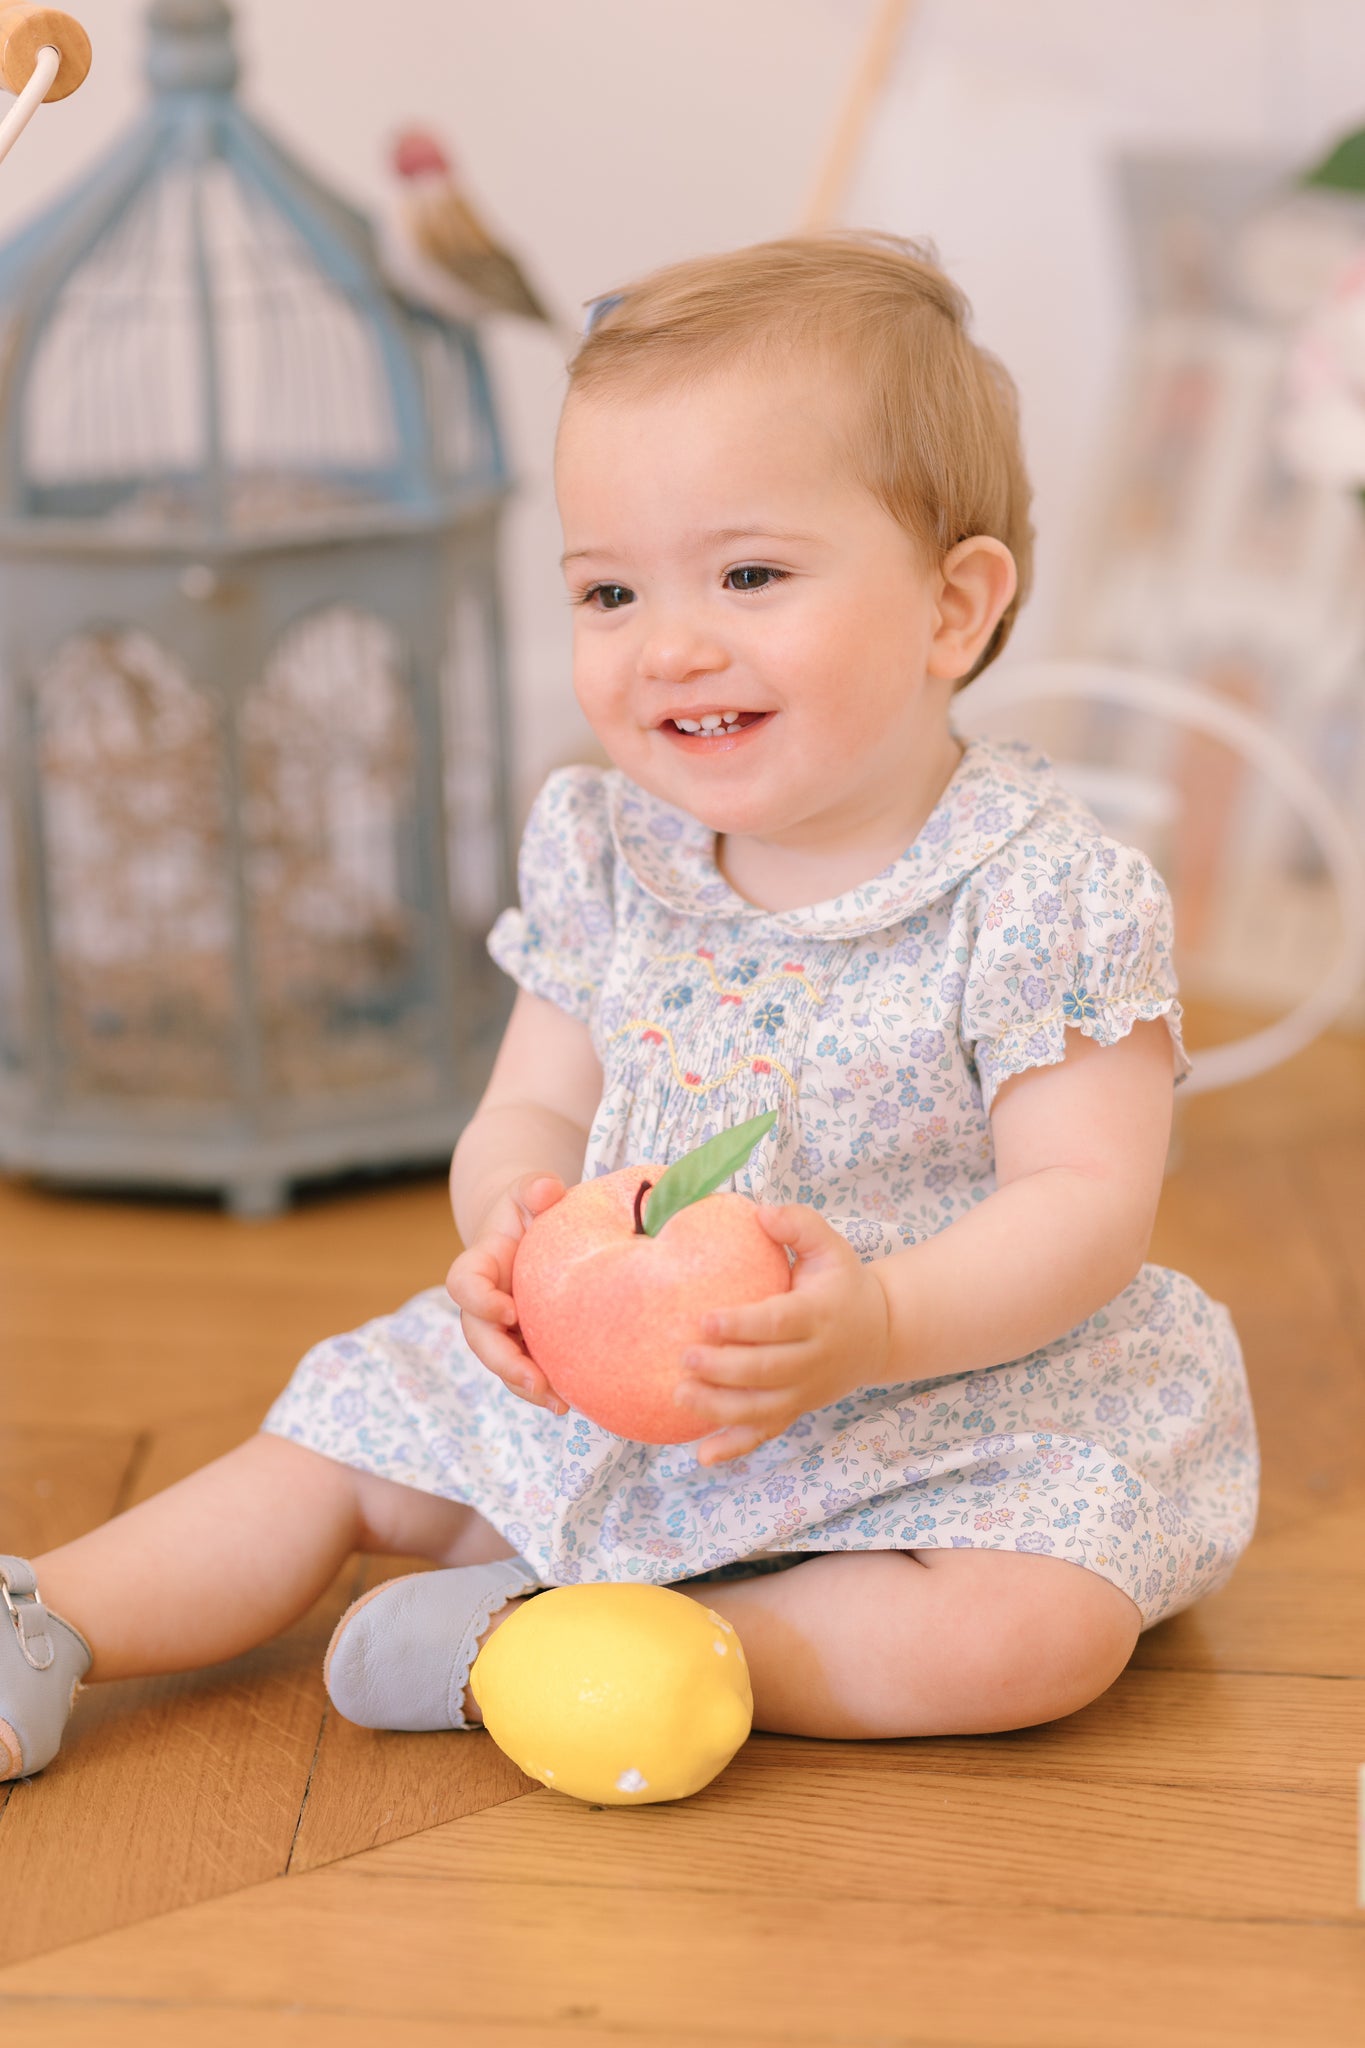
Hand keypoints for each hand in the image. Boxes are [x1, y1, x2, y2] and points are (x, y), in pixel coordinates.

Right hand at [446, 1173, 569, 1412]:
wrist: (532, 1231)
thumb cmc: (530, 1207)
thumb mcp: (529, 1191)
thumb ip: (534, 1187)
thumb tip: (548, 1189)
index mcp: (480, 1264)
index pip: (464, 1284)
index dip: (481, 1301)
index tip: (510, 1311)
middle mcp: (483, 1301)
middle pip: (480, 1338)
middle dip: (504, 1362)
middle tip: (535, 1380)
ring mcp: (501, 1327)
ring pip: (501, 1362)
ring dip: (525, 1386)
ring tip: (558, 1403)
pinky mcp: (523, 1342)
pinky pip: (526, 1369)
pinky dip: (544, 1387)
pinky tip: (569, 1402)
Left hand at [675, 1204, 890, 1465]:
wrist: (879, 1333)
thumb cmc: (841, 1283)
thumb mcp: (831, 1246)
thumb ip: (799, 1223)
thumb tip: (761, 1211)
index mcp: (819, 1315)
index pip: (779, 1323)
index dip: (742, 1325)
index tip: (705, 1319)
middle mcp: (814, 1359)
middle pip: (766, 1371)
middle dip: (723, 1369)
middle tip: (684, 1357)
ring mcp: (805, 1391)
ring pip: (762, 1409)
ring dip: (719, 1408)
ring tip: (679, 1394)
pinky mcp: (796, 1411)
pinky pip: (765, 1434)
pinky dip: (734, 1448)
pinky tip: (702, 1456)